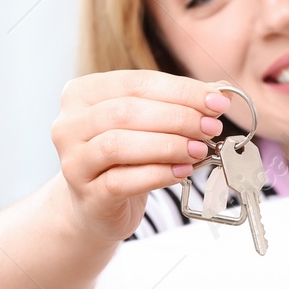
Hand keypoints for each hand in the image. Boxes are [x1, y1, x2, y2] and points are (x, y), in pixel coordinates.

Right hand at [52, 70, 230, 241]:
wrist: (96, 205)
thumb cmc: (124, 157)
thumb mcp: (148, 122)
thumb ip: (179, 102)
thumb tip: (220, 91)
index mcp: (82, 93)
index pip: (137, 83)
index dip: (182, 91)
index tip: (217, 102)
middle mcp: (69, 124)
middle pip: (127, 111)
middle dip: (177, 118)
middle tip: (211, 128)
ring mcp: (74, 160)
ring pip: (119, 144)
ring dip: (168, 145)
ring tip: (200, 149)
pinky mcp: (87, 194)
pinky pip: (122, 180)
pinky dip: (158, 173)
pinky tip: (183, 170)